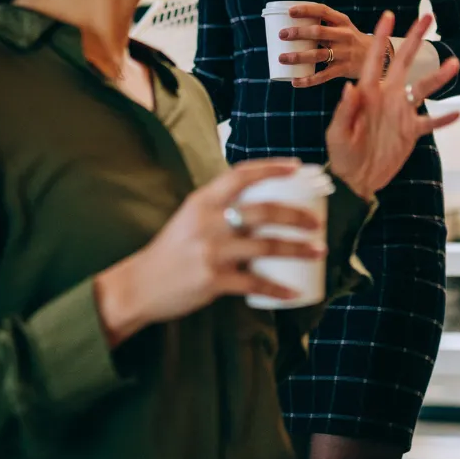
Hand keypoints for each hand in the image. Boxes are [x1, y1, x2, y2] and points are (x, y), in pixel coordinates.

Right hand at [94, 160, 325, 346]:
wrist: (140, 285)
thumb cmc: (171, 251)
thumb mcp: (189, 218)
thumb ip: (218, 208)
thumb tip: (257, 204)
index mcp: (202, 201)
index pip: (241, 175)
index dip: (272, 168)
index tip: (297, 167)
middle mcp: (208, 222)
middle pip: (264, 211)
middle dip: (297, 216)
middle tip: (317, 223)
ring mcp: (211, 251)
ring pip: (266, 247)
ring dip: (298, 249)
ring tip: (319, 250)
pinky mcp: (213, 280)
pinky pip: (254, 284)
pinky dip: (277, 289)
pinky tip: (294, 291)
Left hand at [276, 3, 384, 87]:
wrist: (378, 56)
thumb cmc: (351, 40)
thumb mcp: (343, 27)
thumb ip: (323, 26)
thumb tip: (292, 24)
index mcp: (342, 21)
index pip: (322, 11)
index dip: (306, 10)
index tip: (290, 12)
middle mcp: (344, 35)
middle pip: (318, 32)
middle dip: (298, 33)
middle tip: (282, 35)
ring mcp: (345, 53)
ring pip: (318, 54)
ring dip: (298, 56)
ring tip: (282, 58)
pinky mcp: (344, 69)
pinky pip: (323, 75)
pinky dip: (308, 79)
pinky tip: (295, 81)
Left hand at [324, 12, 459, 200]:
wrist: (355, 179)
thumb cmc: (341, 153)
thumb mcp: (338, 133)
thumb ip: (346, 110)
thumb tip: (350, 86)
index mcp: (367, 93)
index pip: (374, 59)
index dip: (381, 37)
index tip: (388, 15)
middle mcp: (387, 97)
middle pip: (404, 63)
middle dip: (414, 40)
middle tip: (428, 17)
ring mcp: (401, 113)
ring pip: (423, 89)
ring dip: (439, 77)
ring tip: (455, 63)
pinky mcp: (411, 132)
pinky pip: (431, 122)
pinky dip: (444, 118)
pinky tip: (459, 113)